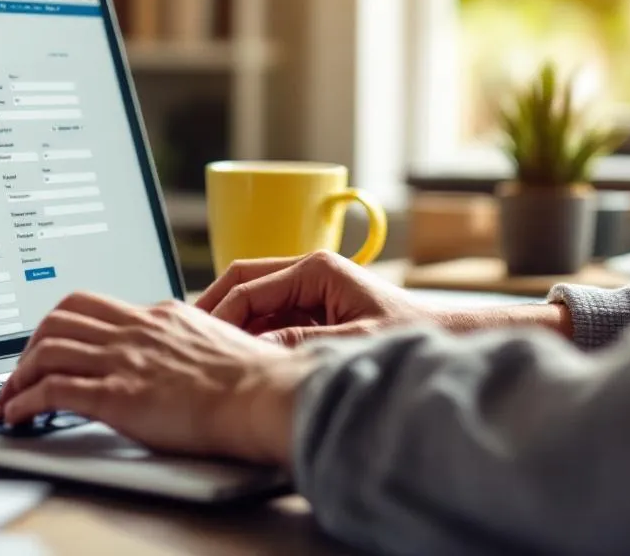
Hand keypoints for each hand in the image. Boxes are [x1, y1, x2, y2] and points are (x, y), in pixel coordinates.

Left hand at [0, 293, 317, 464]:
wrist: (266, 395)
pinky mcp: (117, 395)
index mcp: (160, 315)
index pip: (95, 307)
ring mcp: (124, 360)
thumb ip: (190, 344)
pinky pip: (52, 390)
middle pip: (60, 316)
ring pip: (46, 348)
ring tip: (8, 399)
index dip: (65, 328)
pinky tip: (15, 416)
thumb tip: (187, 357)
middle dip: (31, 343)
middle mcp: (136, 330)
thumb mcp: (217, 344)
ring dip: (17, 375)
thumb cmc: (257, 381)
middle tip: (22, 370)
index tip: (53, 348)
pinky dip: (23, 402)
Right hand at [195, 251, 435, 345]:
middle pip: (243, 284)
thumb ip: (304, 344)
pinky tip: (237, 360)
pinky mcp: (313, 311)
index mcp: (317, 268)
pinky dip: (251, 337)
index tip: (199, 339)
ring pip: (253, 303)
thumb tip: (257, 351)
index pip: (248, 284)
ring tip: (205, 354)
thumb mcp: (353, 343)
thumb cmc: (409, 337)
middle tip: (186, 340)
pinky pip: (270, 320)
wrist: (443, 341)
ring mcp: (309, 291)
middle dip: (214, 311)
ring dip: (231, 327)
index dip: (219, 312)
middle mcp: (309, 273)